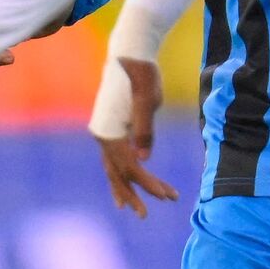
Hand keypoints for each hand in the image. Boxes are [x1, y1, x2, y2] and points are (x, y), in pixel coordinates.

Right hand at [92, 56, 178, 217]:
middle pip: (117, 172)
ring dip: (126, 188)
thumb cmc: (142, 74)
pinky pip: (114, 158)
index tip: (167, 195)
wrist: (131, 52)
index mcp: (109, 130)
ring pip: (113, 168)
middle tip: (145, 216)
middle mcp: (103, 134)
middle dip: (134, 193)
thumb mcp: (147, 100)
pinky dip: (121, 174)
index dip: (147, 183)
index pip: (129, 166)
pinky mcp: (111, 129)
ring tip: (135, 210)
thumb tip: (143, 159)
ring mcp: (105, 132)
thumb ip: (144, 129)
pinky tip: (126, 186)